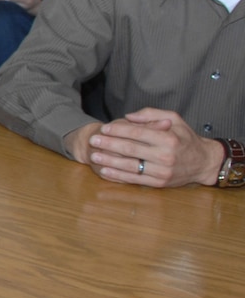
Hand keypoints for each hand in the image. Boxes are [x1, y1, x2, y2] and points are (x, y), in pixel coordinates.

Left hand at [71, 109, 223, 187]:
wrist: (204, 162)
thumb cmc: (186, 139)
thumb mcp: (175, 120)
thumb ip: (152, 114)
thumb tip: (128, 116)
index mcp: (168, 139)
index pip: (138, 133)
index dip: (119, 130)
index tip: (104, 128)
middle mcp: (165, 156)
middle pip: (131, 149)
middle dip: (109, 145)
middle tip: (93, 141)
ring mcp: (162, 171)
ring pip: (130, 166)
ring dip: (110, 161)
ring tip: (94, 156)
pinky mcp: (160, 183)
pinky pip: (135, 179)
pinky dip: (118, 176)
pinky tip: (105, 171)